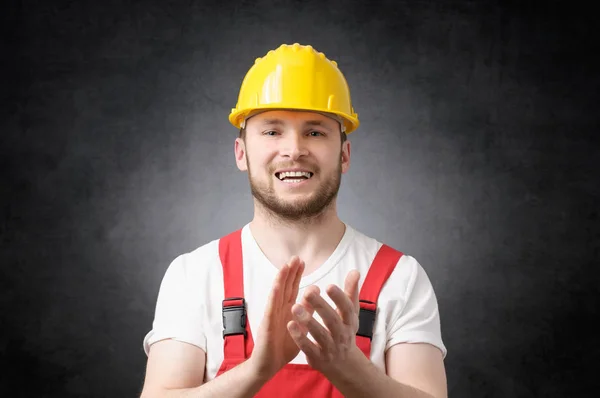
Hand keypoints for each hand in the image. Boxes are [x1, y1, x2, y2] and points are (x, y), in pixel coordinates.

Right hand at [249, 256, 304, 378]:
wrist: (269, 364)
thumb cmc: (283, 345)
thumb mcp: (300, 325)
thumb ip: (307, 309)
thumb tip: (315, 290)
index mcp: (286, 309)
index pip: (292, 288)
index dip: (296, 275)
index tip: (302, 261)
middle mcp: (278, 309)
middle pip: (284, 287)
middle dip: (289, 272)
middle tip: (295, 257)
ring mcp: (271, 315)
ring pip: (276, 294)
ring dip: (280, 280)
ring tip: (286, 266)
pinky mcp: (267, 325)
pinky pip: (270, 309)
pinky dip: (273, 297)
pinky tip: (277, 287)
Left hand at [287, 269, 361, 375]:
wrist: (345, 365)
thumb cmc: (345, 331)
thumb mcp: (351, 313)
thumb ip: (351, 292)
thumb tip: (355, 271)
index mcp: (350, 322)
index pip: (347, 309)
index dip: (339, 298)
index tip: (329, 286)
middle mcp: (341, 335)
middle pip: (332, 320)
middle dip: (320, 306)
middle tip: (308, 291)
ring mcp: (330, 347)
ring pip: (319, 334)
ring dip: (307, 321)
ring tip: (295, 307)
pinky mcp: (317, 358)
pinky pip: (308, 348)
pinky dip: (299, 337)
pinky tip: (289, 325)